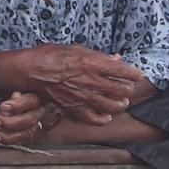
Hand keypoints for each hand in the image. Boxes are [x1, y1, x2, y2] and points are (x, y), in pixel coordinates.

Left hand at [0, 91, 60, 144]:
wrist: (20, 104)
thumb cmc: (16, 95)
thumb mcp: (16, 90)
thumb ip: (16, 94)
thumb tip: (16, 95)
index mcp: (39, 96)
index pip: (31, 101)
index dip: (17, 105)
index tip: (3, 106)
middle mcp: (43, 112)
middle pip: (30, 120)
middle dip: (10, 122)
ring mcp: (40, 125)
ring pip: (28, 134)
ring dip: (9, 136)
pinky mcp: (33, 135)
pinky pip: (23, 141)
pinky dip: (10, 141)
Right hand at [22, 45, 152, 122]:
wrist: (31, 70)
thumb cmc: (52, 55)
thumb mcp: (77, 49)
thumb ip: (98, 56)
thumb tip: (116, 59)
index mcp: (91, 62)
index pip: (121, 71)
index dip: (133, 74)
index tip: (137, 75)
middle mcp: (89, 80)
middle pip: (120, 90)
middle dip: (128, 89)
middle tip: (128, 88)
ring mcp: (82, 96)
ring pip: (111, 106)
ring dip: (120, 104)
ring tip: (122, 102)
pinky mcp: (73, 108)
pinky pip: (94, 118)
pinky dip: (104, 118)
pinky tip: (107, 115)